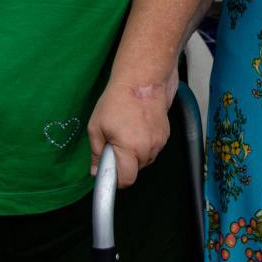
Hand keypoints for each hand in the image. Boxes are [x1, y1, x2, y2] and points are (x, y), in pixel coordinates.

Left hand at [85, 68, 177, 188]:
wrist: (143, 81)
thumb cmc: (117, 101)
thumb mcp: (96, 126)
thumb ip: (96, 152)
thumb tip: (96, 171)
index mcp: (129, 148)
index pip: (126, 179)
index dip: (116, 179)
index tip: (109, 172)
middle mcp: (147, 149)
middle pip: (135, 170)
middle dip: (124, 163)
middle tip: (115, 143)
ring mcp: (159, 143)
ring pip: (145, 160)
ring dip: (135, 154)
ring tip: (127, 132)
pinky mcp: (165, 136)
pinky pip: (152, 149)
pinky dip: (144, 145)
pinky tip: (138, 128)